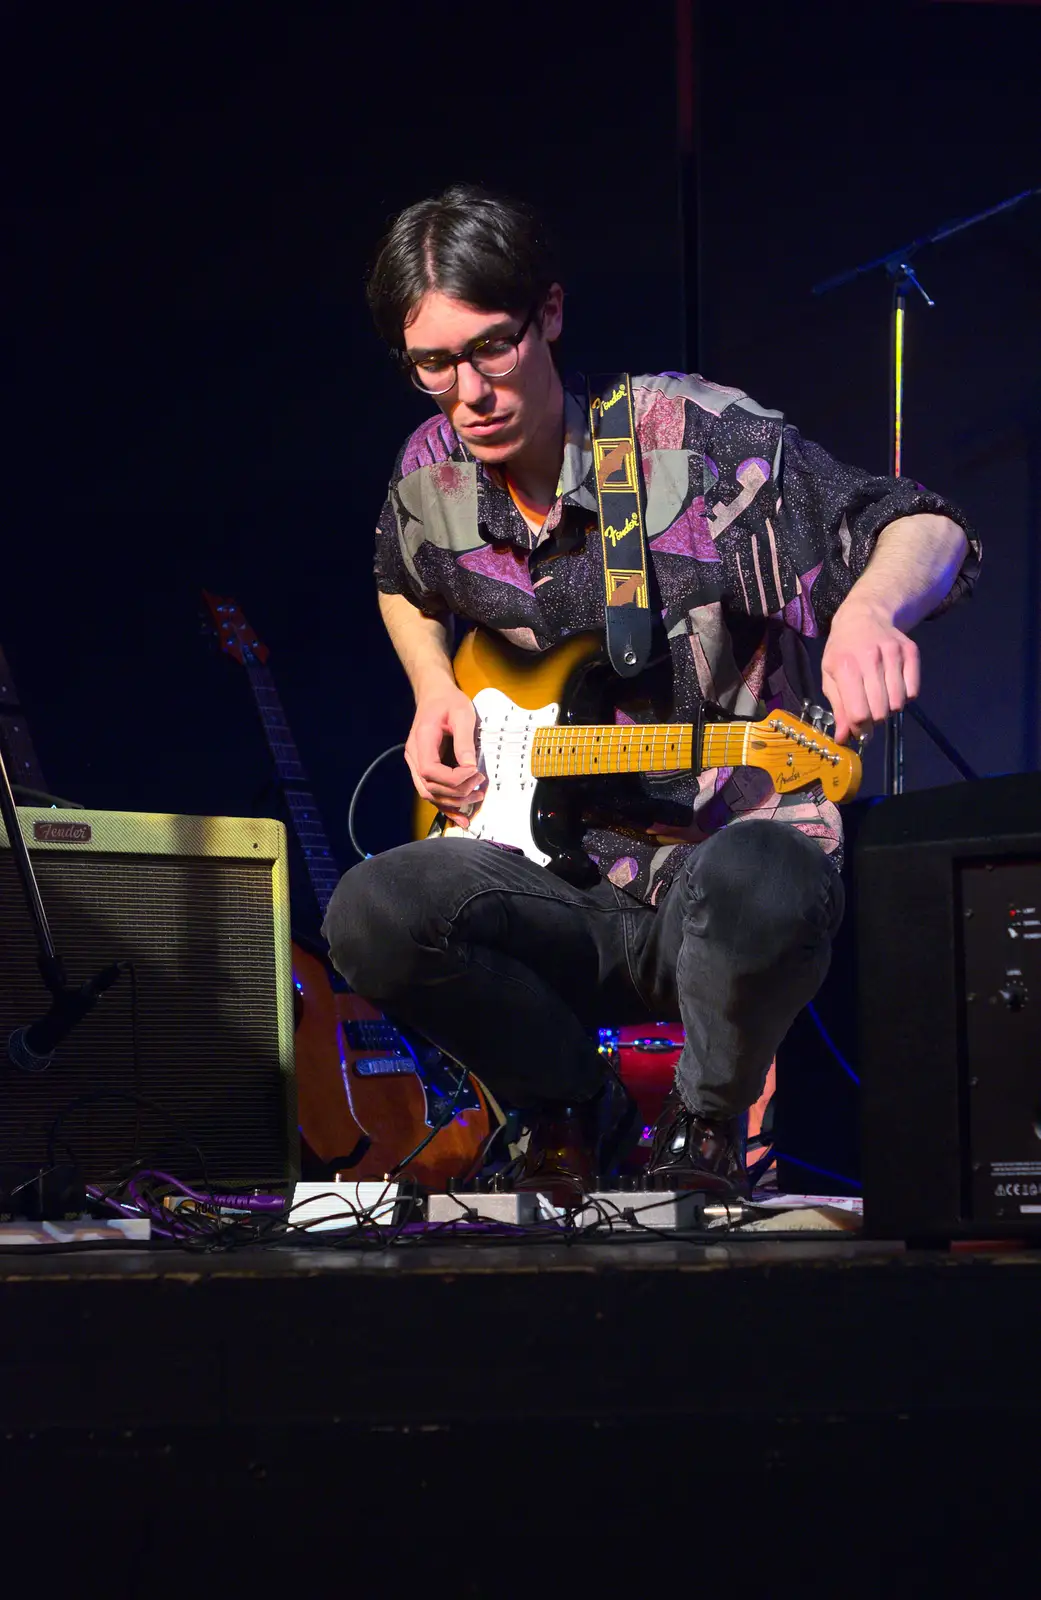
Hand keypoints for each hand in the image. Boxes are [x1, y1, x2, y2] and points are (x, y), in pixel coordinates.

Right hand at [404, 685, 484, 827]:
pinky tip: (460, 816)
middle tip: (480, 786)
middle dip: (456, 792)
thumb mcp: (462, 713)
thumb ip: (465, 740)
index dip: (453, 779)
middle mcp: (414, 756)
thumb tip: (470, 767)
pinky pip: (431, 792)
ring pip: (429, 794)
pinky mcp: (423, 769)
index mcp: (421, 740)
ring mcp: (416, 764)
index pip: (431, 770)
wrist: (434, 695)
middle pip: (429, 787)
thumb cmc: (448, 701)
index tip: (474, 773)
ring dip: (453, 802)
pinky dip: (445, 806)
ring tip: (476, 798)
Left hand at [821, 601, 920, 744]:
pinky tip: (892, 686)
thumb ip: (838, 708)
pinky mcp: (911, 651)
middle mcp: (871, 658)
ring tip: (879, 696)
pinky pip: (913, 691)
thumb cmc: (842, 650)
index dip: (859, 728)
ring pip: (898, 703)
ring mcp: (894, 653)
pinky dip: (904, 696)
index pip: (859, 712)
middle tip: (869, 711)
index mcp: (845, 666)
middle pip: (880, 711)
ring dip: (889, 708)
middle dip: (874, 720)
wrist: (864, 616)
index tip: (858, 729)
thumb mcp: (830, 676)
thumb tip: (843, 738)